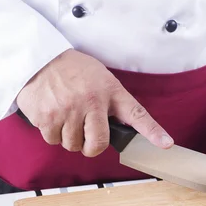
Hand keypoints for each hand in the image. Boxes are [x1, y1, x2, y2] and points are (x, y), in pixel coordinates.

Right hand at [17, 49, 173, 156]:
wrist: (39, 59)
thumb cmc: (72, 70)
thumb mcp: (100, 78)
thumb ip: (112, 103)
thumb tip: (121, 129)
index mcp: (109, 91)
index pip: (136, 114)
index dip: (152, 131)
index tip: (166, 143)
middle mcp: (90, 102)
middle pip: (97, 145)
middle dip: (91, 146)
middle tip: (85, 135)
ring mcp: (67, 111)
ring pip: (72, 145)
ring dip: (69, 137)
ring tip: (66, 115)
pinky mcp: (47, 118)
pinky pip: (53, 141)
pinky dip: (52, 132)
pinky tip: (52, 114)